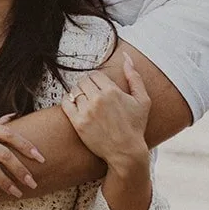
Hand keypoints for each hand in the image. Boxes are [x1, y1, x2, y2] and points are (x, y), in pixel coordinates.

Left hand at [60, 50, 150, 165]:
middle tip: (93, 95)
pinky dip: (68, 101)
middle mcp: (98, 99)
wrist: (126, 152)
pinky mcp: (78, 123)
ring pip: (75, 91)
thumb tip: (127, 57)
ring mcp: (87, 112)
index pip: (95, 74)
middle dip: (88, 85)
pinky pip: (65, 103)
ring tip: (86, 102)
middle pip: (83, 81)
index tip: (100, 88)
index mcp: (112, 91)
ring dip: (79, 94)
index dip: (97, 80)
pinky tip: (75, 105)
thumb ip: (135, 76)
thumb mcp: (143, 100)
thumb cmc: (135, 126)